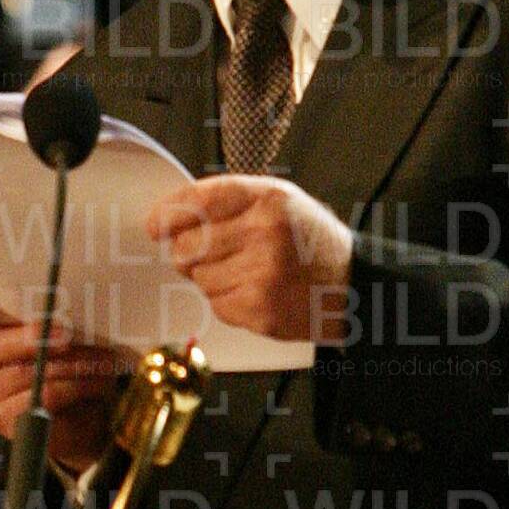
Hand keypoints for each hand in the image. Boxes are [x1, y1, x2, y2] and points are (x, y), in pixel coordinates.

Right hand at [0, 294, 117, 471]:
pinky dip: (74, 386)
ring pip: (20, 375)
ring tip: (97, 355)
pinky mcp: (6, 420)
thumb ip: (41, 313)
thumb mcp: (45, 328)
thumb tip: (66, 298)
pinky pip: (40, 400)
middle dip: (25, 339)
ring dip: (65, 363)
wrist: (70, 412)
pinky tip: (96, 378)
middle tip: (64, 334)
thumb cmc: (54, 355)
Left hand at [146, 175, 354, 345]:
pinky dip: (227, 301)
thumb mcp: (280, 201)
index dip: (167, 214)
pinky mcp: (260, 310)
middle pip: (187, 246)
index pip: (197, 202)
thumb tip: (170, 216)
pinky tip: (254, 292)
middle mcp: (266, 233)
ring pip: (199, 278)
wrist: (353, 285)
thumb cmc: (309, 241)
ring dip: (212, 278)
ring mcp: (263, 274)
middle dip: (189, 252)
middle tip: (213, 254)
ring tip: (246, 272)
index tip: (156, 225)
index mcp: (268, 199)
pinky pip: (216, 304)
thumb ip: (229, 201)